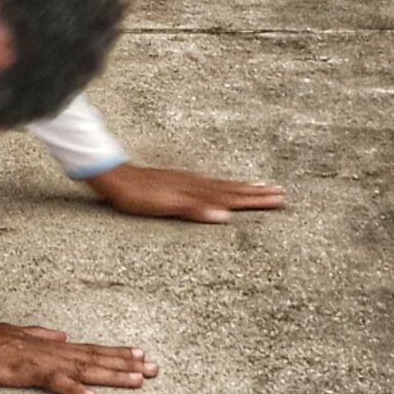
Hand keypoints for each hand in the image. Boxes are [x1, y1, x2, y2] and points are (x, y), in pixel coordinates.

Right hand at [0, 318, 156, 393]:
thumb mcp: (17, 334)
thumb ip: (41, 335)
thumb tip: (63, 335)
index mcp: (50, 345)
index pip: (90, 349)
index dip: (116, 353)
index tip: (141, 355)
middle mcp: (51, 351)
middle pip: (95, 358)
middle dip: (126, 364)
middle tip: (155, 369)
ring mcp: (40, 361)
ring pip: (83, 369)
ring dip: (111, 374)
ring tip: (138, 380)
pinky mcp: (25, 373)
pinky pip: (54, 382)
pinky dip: (74, 389)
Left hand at [86, 161, 285, 223]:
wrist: (114, 176)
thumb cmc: (136, 195)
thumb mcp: (164, 205)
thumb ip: (194, 209)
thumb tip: (224, 216)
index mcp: (196, 192)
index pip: (232, 197)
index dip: (255, 200)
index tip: (278, 199)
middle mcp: (195, 184)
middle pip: (231, 189)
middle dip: (256, 192)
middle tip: (280, 193)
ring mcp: (187, 180)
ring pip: (221, 184)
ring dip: (242, 186)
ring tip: (261, 186)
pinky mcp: (177, 180)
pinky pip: (208, 181)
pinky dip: (222, 183)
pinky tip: (222, 184)